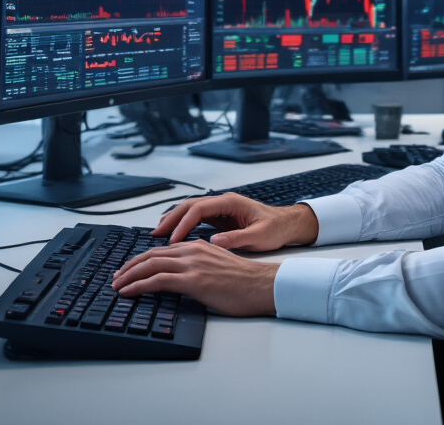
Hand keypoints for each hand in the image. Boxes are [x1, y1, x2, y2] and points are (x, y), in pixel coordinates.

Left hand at [111, 239, 279, 316]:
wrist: (262, 286)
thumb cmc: (245, 282)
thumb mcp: (217, 267)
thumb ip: (198, 268)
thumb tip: (183, 280)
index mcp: (198, 246)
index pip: (161, 250)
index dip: (141, 260)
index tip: (129, 270)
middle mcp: (192, 251)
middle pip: (151, 255)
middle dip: (129, 267)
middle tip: (116, 277)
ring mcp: (192, 264)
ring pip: (150, 265)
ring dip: (128, 276)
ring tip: (116, 285)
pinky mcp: (193, 280)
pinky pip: (157, 280)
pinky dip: (138, 285)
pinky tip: (128, 292)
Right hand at [153, 193, 318, 250]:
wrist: (287, 224)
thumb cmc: (276, 228)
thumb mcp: (258, 236)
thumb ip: (236, 239)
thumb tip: (213, 242)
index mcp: (230, 202)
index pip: (198, 210)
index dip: (183, 224)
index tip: (173, 239)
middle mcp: (222, 202)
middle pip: (189, 206)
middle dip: (171, 219)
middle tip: (155, 234)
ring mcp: (220, 208)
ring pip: (190, 211)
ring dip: (174, 221)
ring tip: (158, 234)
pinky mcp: (220, 217)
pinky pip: (196, 218)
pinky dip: (183, 225)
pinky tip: (174, 235)